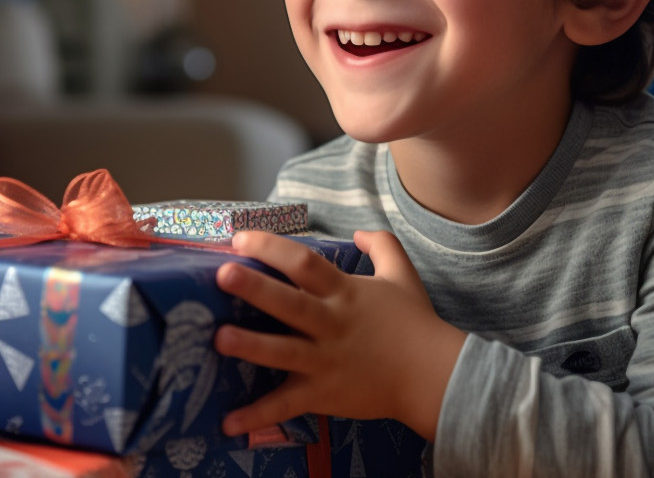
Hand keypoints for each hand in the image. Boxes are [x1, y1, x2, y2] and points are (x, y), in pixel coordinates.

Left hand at [213, 229, 465, 440]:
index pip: (305, 263)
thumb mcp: (403, 276)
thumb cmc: (416, 324)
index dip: (273, 248)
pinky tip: (226, 422)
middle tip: (222, 274)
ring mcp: (325, 360)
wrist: (435, 376)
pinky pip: (286, 405)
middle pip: (290, 303)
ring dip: (250, 345)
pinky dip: (257, 415)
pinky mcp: (322, 394)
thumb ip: (383, 245)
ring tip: (218, 339)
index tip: (240, 238)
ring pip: (282, 351)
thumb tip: (359, 231)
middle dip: (255, 288)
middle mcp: (331, 324)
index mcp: (345, 293)